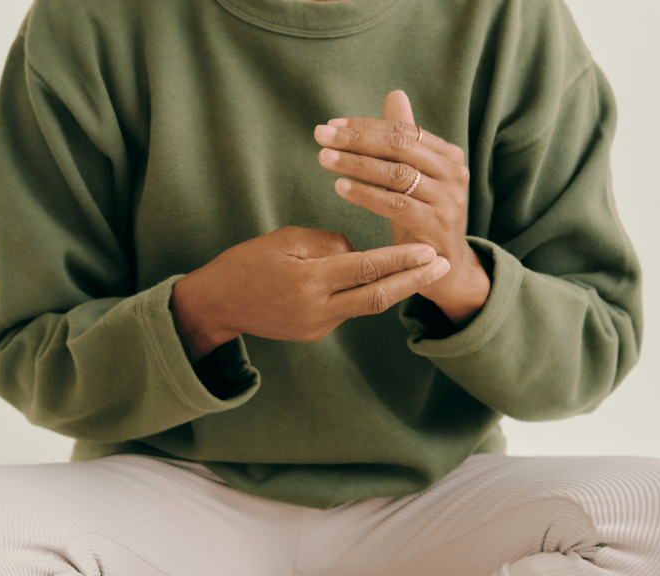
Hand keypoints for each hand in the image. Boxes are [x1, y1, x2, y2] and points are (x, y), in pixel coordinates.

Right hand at [171, 226, 449, 360]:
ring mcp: (317, 326)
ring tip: (424, 269)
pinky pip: (347, 309)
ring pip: (365, 304)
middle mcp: (317, 309)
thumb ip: (327, 244)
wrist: (216, 304)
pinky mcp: (315, 333)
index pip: (365, 268)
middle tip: (443, 263)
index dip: (401, 260)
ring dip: (396, 286)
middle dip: (414, 280)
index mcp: (308, 281)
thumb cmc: (247, 263)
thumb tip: (357, 251)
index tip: (428, 250)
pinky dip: (365, 291)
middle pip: (377, 296)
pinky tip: (382, 277)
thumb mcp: (285, 240)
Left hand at [313, 90, 488, 321]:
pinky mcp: (436, 226)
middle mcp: (453, 173)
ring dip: (356, 164)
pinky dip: (366, 194)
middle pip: (399, 147)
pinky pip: (395, 205)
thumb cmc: (423, 217)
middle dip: (356, 139)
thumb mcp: (414, 177)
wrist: (445, 269)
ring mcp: (448, 200)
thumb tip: (395, 94)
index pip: (403, 131)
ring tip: (323, 159)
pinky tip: (340, 187)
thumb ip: (405, 138)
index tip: (331, 125)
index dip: (365, 126)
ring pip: (396, 174)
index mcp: (448, 155)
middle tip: (320, 135)